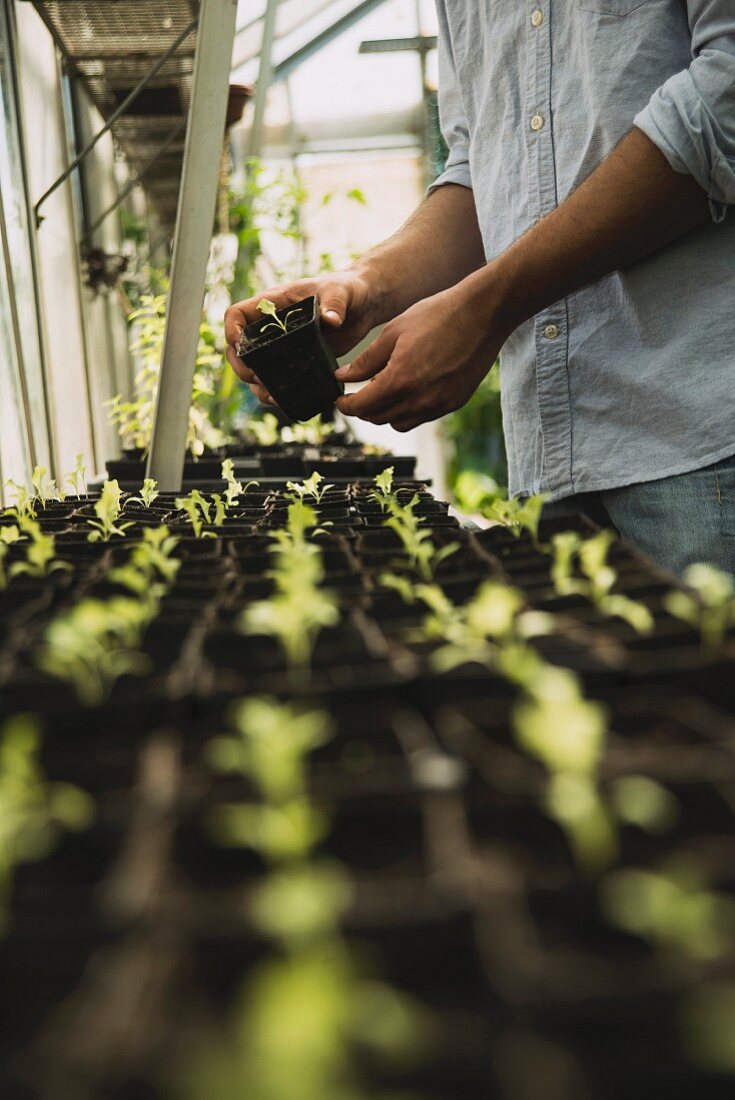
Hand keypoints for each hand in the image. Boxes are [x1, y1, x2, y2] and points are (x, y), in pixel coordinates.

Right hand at [224, 270, 376, 405]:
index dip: (231, 330)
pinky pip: (277, 380)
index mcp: (273, 304)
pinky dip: (276, 391)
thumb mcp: (340, 292)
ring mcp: (282, 347)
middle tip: (254, 377)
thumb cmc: (346, 289)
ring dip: (257, 385)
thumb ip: (335, 303)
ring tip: (271, 396)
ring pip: (255, 368)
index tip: (238, 345)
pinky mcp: (296, 362)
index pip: (237, 315)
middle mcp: (271, 327)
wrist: (363, 306)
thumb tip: (332, 320)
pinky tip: (283, 400)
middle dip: (241, 365)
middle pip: (239, 348)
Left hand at [335, 280, 505, 431]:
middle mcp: (419, 399)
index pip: (362, 407)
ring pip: (399, 423)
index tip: (340, 399)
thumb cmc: (438, 315)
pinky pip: (422, 417)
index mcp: (400, 379)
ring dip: (386, 412)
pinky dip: (408, 409)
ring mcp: (439, 405)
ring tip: (384, 390)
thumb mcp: (393, 332)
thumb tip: (343, 376)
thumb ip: (366, 360)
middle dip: (363, 409)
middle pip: (378, 418)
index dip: (345, 405)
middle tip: (357, 394)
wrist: (483, 314)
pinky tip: (409, 389)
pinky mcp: (454, 403)